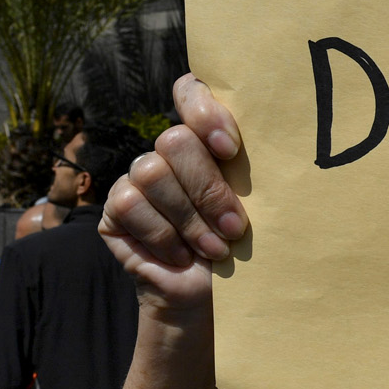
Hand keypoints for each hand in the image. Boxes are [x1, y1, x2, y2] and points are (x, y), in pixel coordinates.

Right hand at [99, 75, 247, 311]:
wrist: (210, 296)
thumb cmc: (238, 246)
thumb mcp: (252, 204)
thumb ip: (248, 170)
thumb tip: (274, 145)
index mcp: (204, 140)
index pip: (191, 92)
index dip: (205, 111)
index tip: (231, 150)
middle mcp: (166, 152)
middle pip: (176, 141)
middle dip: (208, 189)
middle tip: (234, 227)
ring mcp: (137, 177)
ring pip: (154, 173)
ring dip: (189, 218)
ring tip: (214, 248)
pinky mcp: (114, 208)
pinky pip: (131, 204)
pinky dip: (164, 235)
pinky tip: (182, 256)